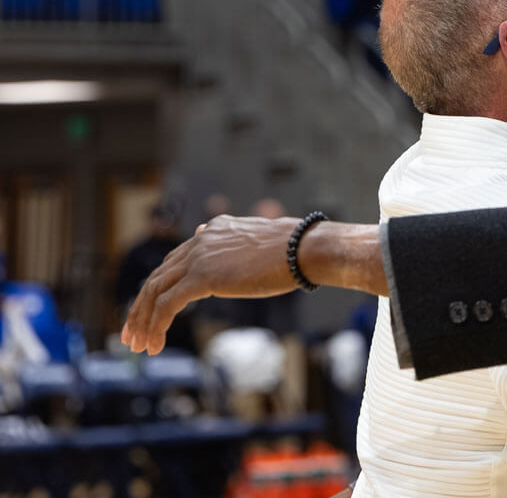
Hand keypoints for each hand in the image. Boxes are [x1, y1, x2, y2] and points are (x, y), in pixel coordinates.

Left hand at [121, 215, 299, 354]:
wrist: (303, 249)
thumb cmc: (295, 248)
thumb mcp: (261, 243)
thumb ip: (237, 245)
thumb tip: (226, 244)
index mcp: (214, 230)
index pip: (175, 260)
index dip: (160, 287)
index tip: (152, 310)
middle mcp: (200, 240)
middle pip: (158, 276)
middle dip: (141, 307)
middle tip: (133, 333)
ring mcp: (199, 258)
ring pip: (155, 291)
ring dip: (143, 320)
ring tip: (139, 345)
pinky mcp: (202, 278)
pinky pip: (167, 305)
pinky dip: (156, 325)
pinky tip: (155, 343)